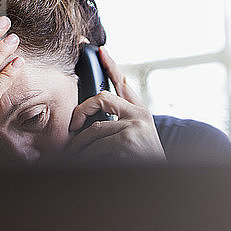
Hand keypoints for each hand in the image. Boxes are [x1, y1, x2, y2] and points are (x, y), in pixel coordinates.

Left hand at [65, 48, 165, 162]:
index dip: (111, 65)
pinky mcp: (127, 141)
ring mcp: (134, 127)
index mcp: (141, 112)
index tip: (100, 50)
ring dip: (79, 145)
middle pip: (101, 98)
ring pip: (93, 129)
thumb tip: (94, 117)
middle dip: (80, 111)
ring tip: (73, 154)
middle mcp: (139, 115)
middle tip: (72, 126)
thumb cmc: (143, 161)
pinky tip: (82, 163)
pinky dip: (85, 157)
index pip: (124, 84)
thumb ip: (121, 123)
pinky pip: (96, 146)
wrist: (159, 180)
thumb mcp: (137, 138)